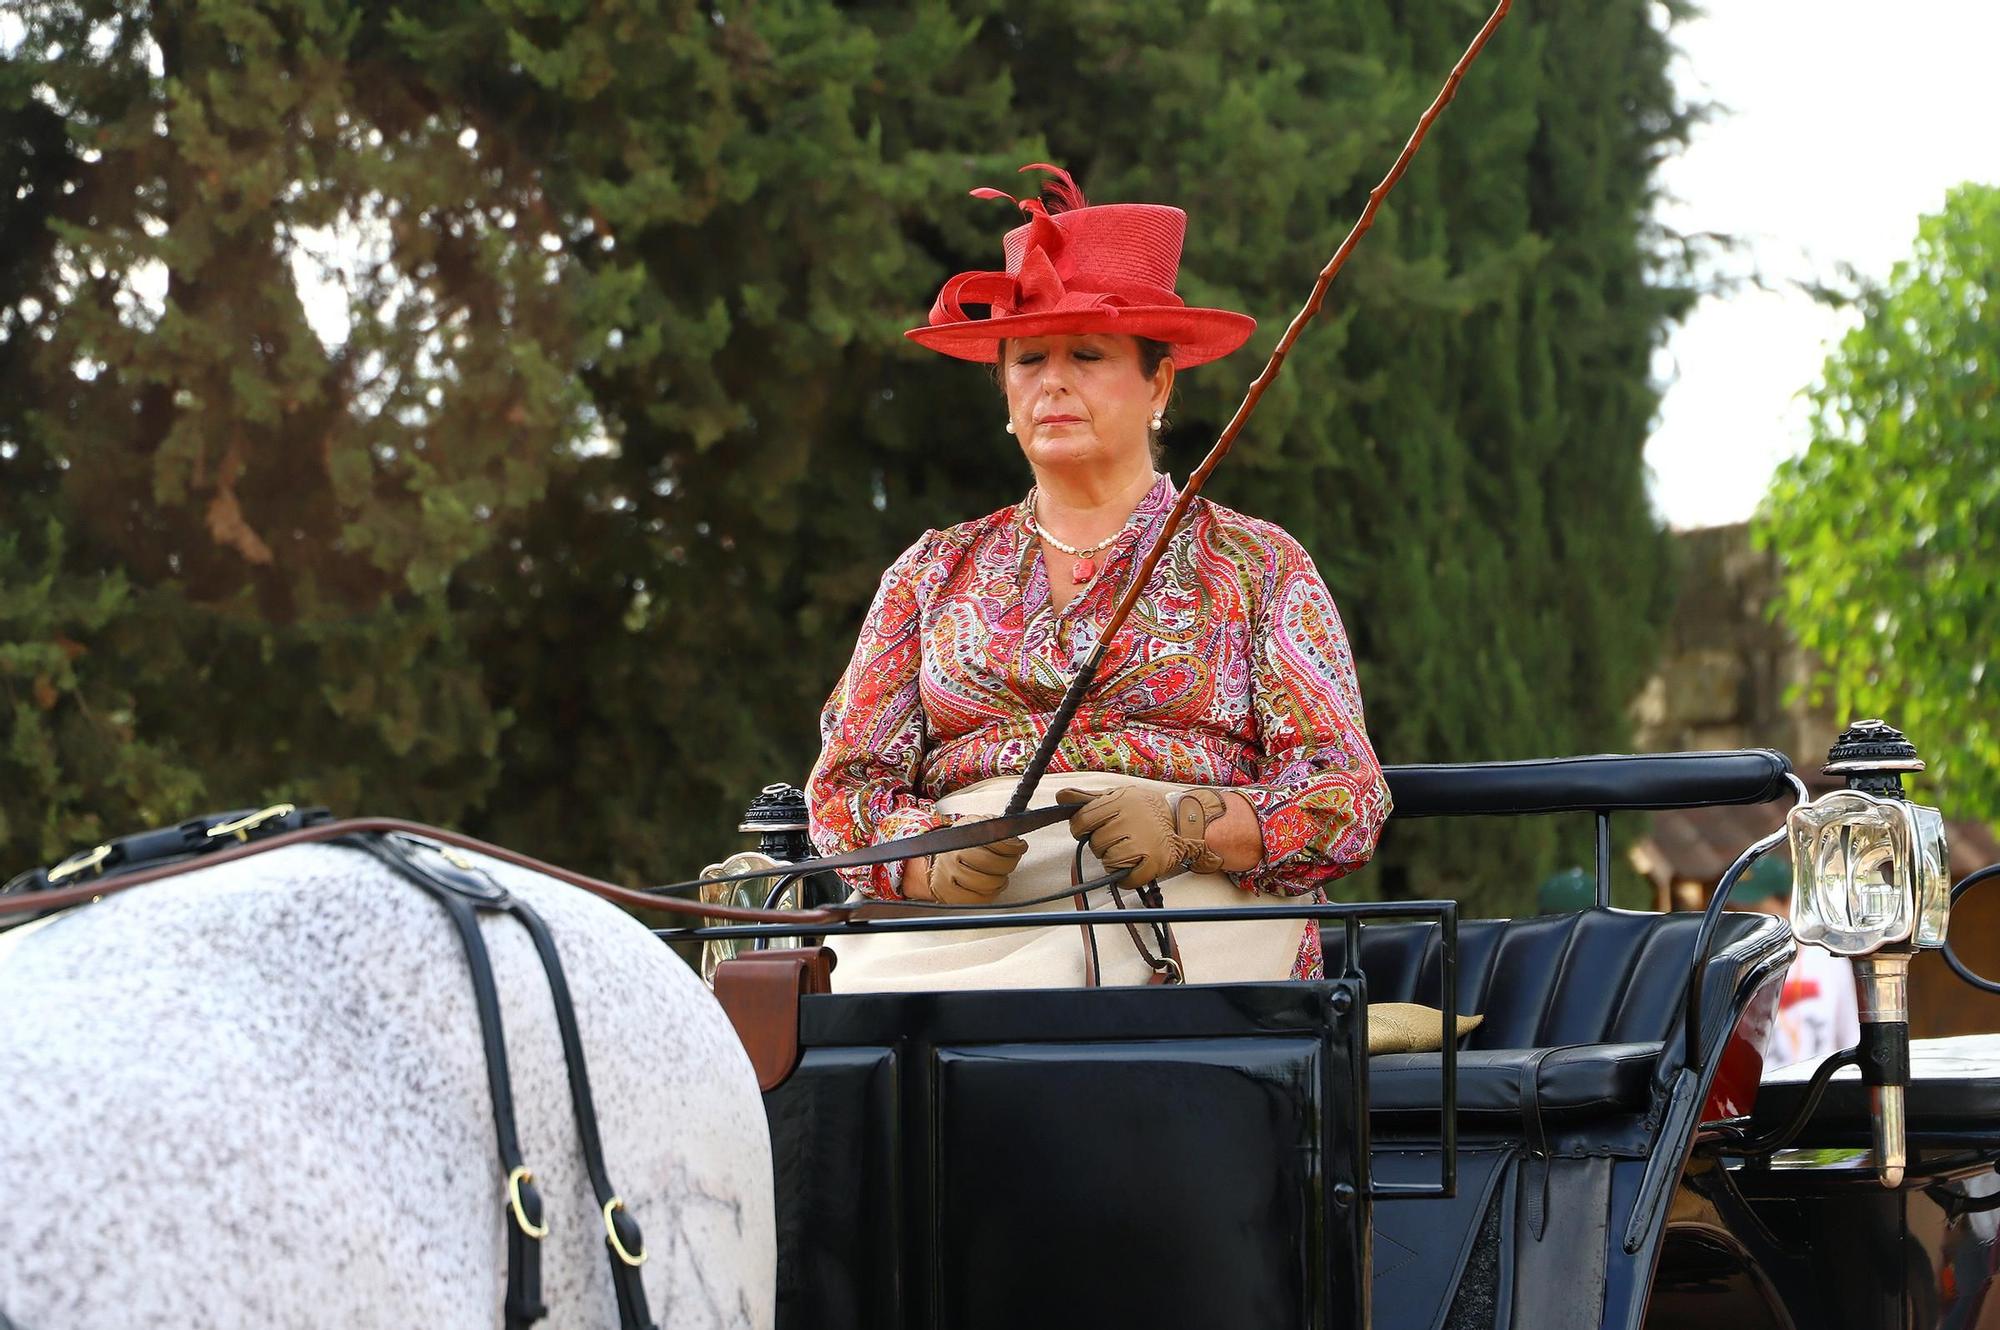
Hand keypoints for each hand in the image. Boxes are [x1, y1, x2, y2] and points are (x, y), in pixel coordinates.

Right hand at [920, 832, 1028, 904]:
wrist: (938, 862)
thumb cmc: (963, 846)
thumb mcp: (977, 828)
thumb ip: (996, 828)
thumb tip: (1016, 839)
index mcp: (961, 834)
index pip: (993, 840)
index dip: (1012, 846)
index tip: (1020, 847)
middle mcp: (953, 853)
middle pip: (991, 862)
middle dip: (1009, 863)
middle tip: (1012, 861)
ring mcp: (949, 874)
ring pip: (986, 882)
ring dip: (1001, 880)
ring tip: (1002, 875)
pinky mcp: (948, 892)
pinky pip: (978, 898)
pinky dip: (991, 894)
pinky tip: (993, 887)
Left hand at [1059, 786, 1227, 885]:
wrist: (1184, 820)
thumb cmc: (1144, 810)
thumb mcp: (1117, 796)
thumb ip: (1088, 799)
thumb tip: (1060, 797)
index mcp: (1120, 801)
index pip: (1083, 820)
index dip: (1080, 828)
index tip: (1089, 829)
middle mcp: (1131, 820)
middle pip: (1095, 843)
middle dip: (1101, 844)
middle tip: (1116, 838)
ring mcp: (1143, 842)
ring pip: (1108, 861)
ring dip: (1113, 860)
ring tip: (1127, 850)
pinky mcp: (1154, 862)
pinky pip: (1126, 879)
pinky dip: (1126, 878)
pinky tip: (1134, 865)